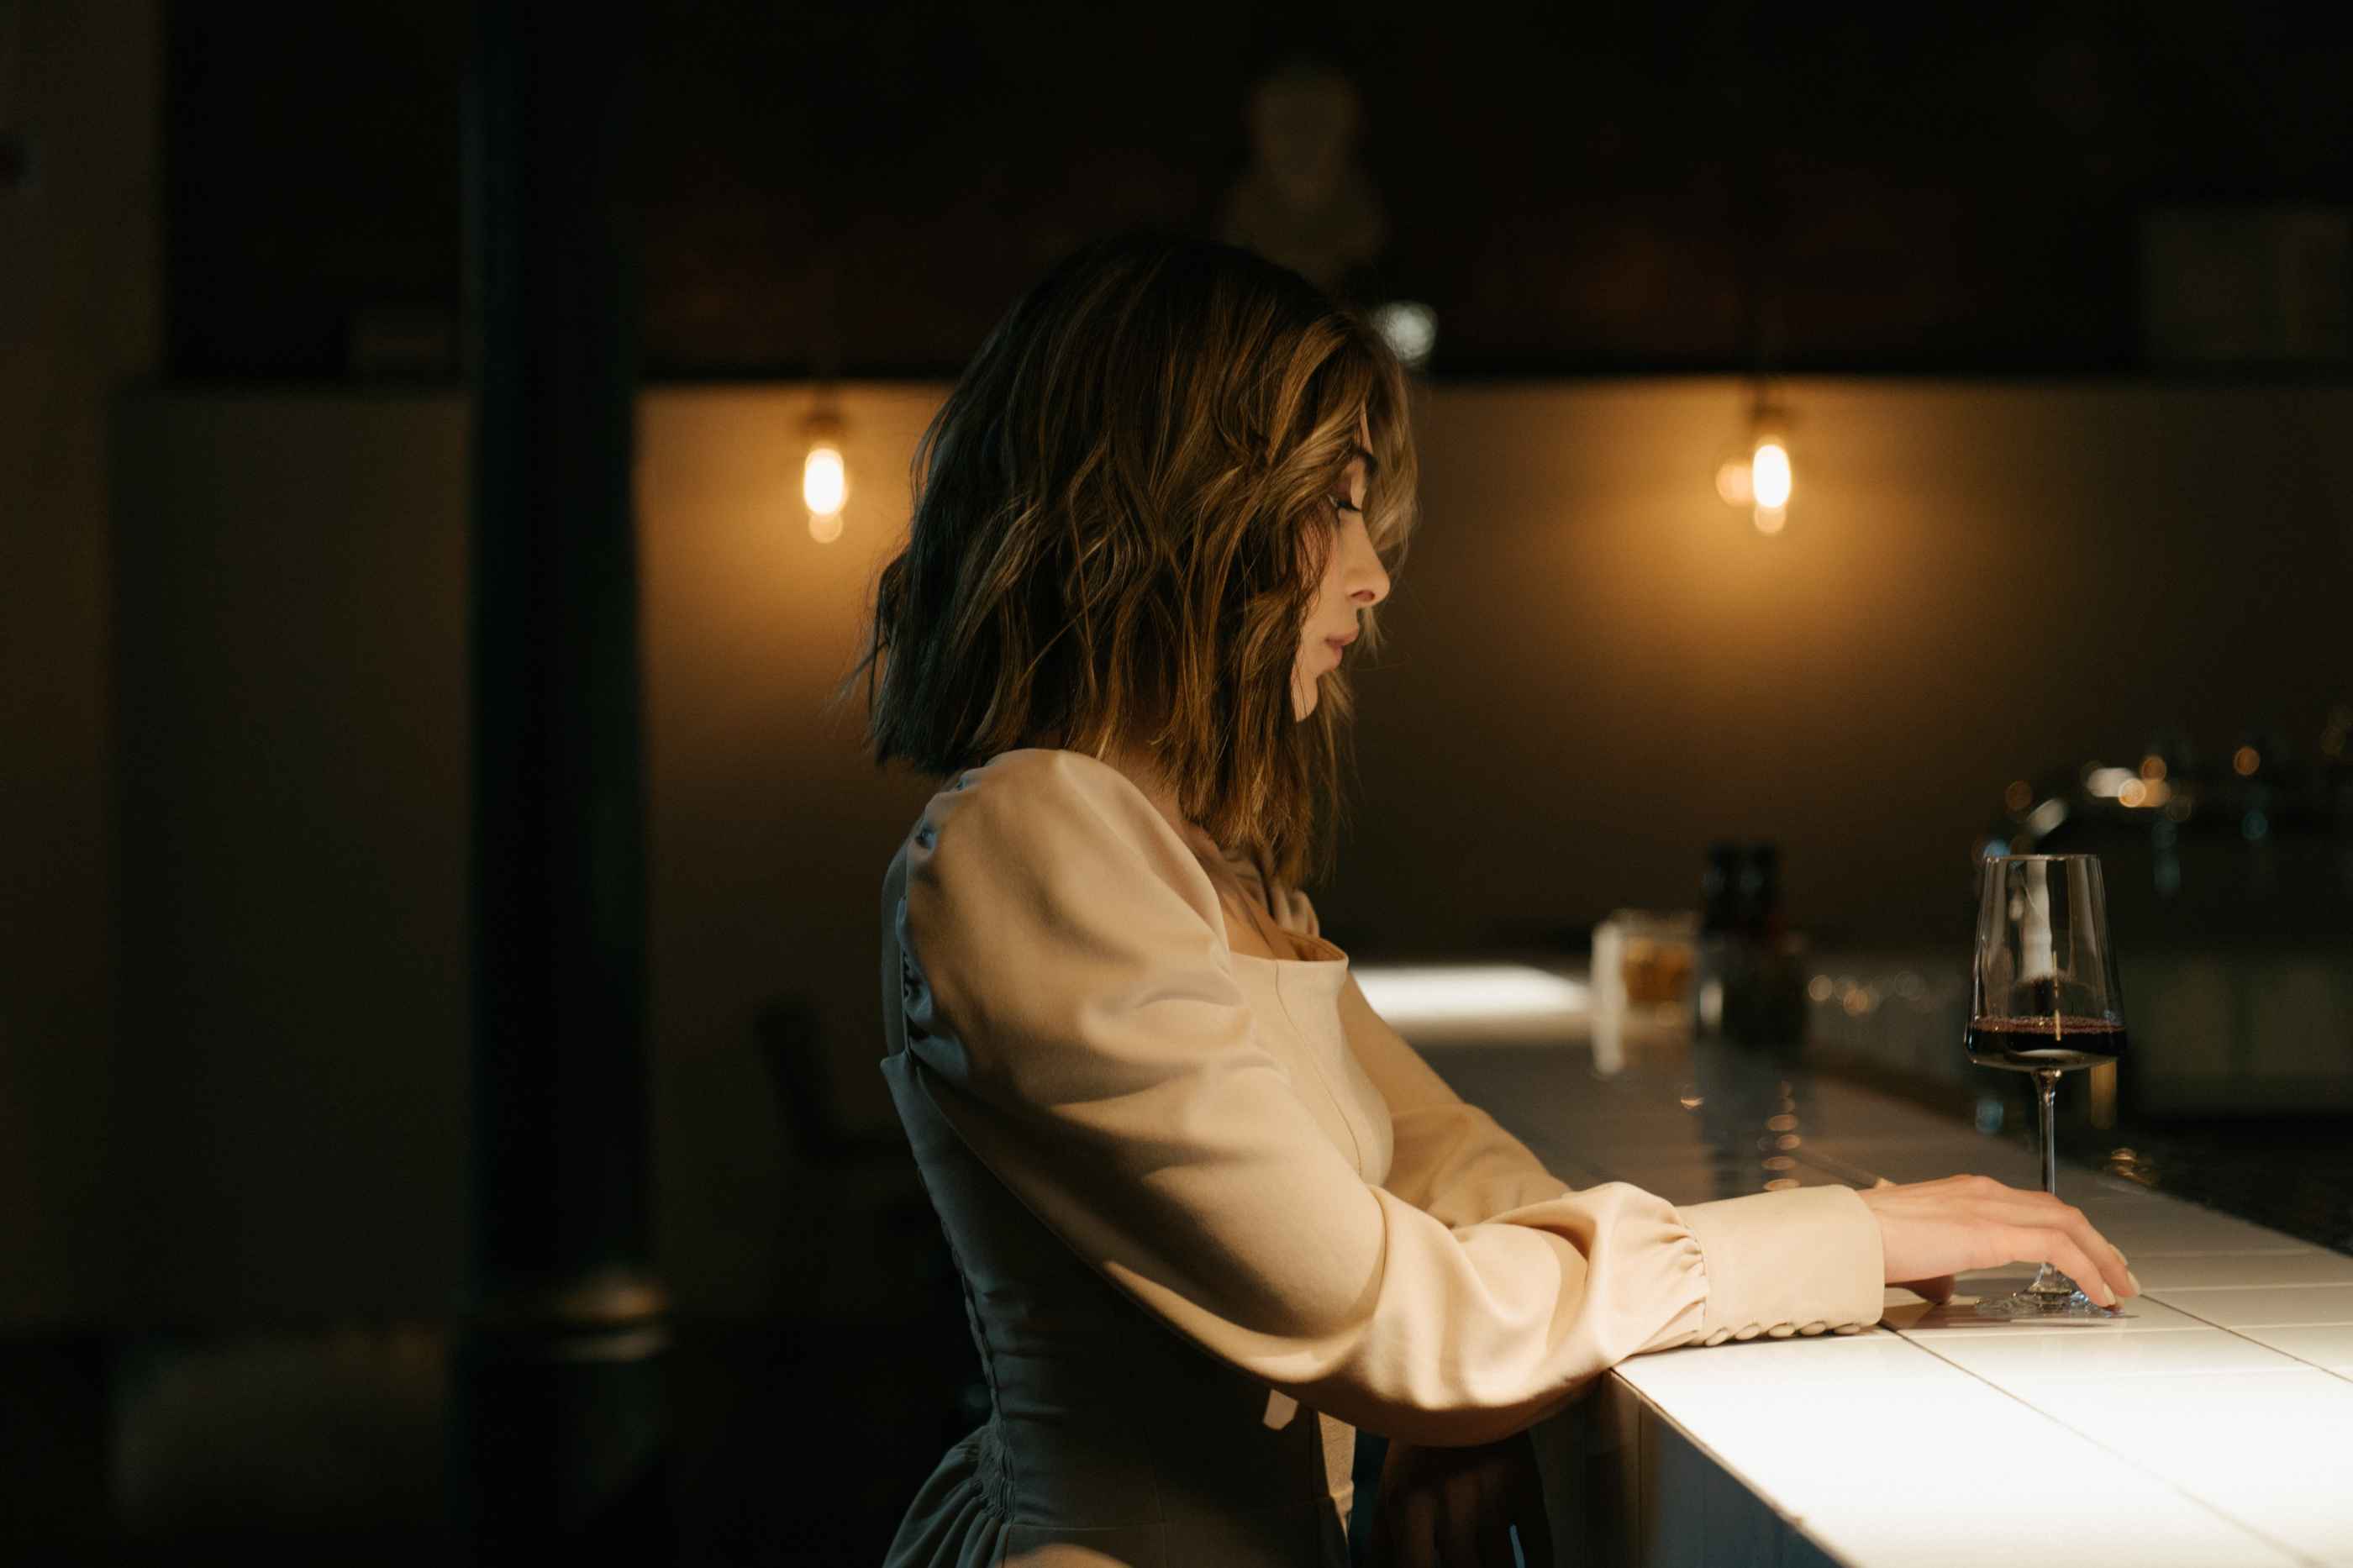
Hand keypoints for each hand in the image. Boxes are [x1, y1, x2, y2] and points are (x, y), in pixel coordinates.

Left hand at [1361, 1430, 1552, 1567]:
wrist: (1460, 1387)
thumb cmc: (1419, 1448)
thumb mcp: (1390, 1490)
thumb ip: (1379, 1544)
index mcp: (1409, 1504)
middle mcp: (1449, 1501)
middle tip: (1466, 1565)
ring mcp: (1491, 1493)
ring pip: (1502, 1565)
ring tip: (1491, 1563)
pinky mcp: (1526, 1484)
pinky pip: (1538, 1544)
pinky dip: (1539, 1564)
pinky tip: (1532, 1567)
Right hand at [1857, 1174, 2139, 1306]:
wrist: (1849, 1235)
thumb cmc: (1869, 1243)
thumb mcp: (1914, 1256)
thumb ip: (1938, 1271)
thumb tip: (1945, 1288)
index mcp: (1967, 1193)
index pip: (2034, 1206)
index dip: (2070, 1231)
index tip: (2090, 1256)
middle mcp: (1984, 1192)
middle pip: (2061, 1212)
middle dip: (2098, 1243)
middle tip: (2119, 1272)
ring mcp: (1990, 1208)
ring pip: (2068, 1223)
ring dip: (2102, 1256)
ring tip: (2119, 1286)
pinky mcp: (1992, 1232)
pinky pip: (2057, 1247)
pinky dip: (2086, 1268)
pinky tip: (2098, 1291)